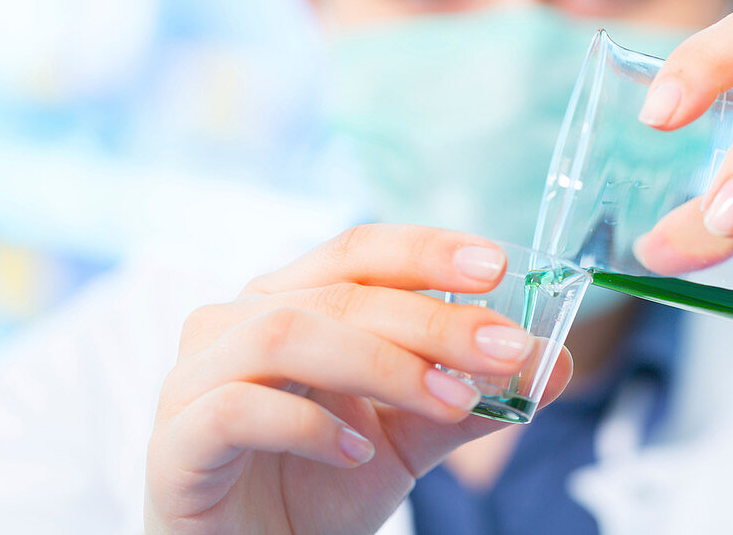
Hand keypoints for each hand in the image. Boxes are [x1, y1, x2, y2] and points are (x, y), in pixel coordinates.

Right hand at [145, 224, 571, 533]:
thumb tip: (556, 364)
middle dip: (433, 319)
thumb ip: (473, 400)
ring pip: (287, 333)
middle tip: (506, 349)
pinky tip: (359, 454)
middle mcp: (238, 321)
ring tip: (452, 401)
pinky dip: (309, 424)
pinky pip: (237, 408)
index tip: (498, 265)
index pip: (360, 250)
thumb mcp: (411, 436)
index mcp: (293, 300)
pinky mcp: (175, 440)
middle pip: (340, 292)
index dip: (428, 250)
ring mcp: (197, 376)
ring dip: (384, 363)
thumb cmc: (323, 482)